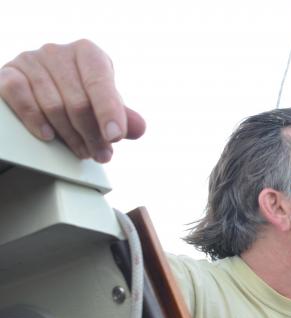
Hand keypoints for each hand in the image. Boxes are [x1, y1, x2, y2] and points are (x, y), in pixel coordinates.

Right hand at [0, 39, 145, 162]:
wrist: (40, 88)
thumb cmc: (79, 95)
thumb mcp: (103, 104)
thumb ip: (122, 116)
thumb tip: (139, 128)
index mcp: (88, 54)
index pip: (101, 83)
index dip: (109, 112)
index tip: (115, 137)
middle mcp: (58, 52)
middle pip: (78, 101)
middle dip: (92, 134)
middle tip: (100, 155)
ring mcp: (30, 60)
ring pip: (52, 105)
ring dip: (69, 136)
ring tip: (82, 152)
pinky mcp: (8, 73)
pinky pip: (19, 96)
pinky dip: (34, 119)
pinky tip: (48, 136)